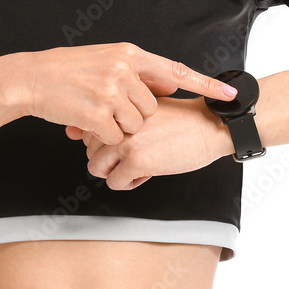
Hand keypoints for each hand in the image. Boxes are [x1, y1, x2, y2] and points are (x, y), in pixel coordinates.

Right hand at [9, 42, 235, 146]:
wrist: (30, 79)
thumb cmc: (66, 72)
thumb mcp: (106, 61)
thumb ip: (138, 73)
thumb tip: (169, 85)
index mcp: (129, 54)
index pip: (177, 71)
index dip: (206, 85)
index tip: (231, 94)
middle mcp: (123, 69)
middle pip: (152, 107)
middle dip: (135, 115)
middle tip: (108, 107)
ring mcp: (111, 91)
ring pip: (136, 124)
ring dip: (118, 126)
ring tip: (94, 110)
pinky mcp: (99, 113)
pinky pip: (115, 136)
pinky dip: (102, 135)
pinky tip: (85, 120)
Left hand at [64, 96, 229, 189]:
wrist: (211, 126)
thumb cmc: (184, 120)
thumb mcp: (145, 110)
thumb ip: (116, 118)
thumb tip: (77, 133)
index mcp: (120, 105)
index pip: (91, 129)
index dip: (108, 142)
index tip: (128, 142)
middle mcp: (118, 120)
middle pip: (90, 149)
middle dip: (110, 159)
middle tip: (136, 156)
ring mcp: (125, 140)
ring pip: (96, 167)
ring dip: (116, 172)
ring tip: (139, 166)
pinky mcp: (135, 160)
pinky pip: (114, 182)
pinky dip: (129, 183)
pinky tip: (147, 173)